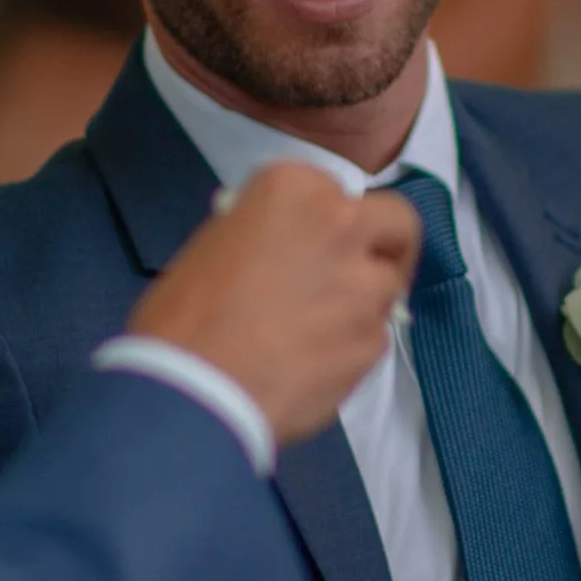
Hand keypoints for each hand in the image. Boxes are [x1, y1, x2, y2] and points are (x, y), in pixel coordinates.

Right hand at [129, 163, 419, 445]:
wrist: (195, 391)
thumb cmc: (184, 316)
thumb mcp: (215, 244)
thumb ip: (266, 232)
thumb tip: (285, 245)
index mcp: (295, 190)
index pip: (334, 189)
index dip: (326, 218)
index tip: (313, 240)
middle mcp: (342, 226)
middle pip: (396, 222)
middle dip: (386, 242)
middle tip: (361, 265)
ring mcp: (365, 287)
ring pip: (388, 285)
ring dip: (365, 299)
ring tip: (320, 328)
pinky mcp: (372, 343)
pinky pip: (374, 337)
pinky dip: (352, 346)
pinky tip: (313, 363)